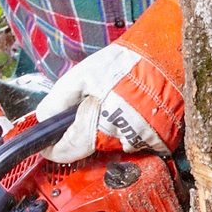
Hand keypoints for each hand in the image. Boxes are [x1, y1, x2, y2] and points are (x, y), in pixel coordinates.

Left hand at [35, 0, 182, 163]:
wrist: (167, 59)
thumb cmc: (126, 65)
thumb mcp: (82, 75)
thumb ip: (58, 100)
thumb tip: (44, 118)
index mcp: (95, 130)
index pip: (64, 153)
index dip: (51, 146)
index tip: (47, 140)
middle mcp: (117, 144)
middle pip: (88, 148)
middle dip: (80, 131)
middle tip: (83, 107)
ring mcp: (139, 144)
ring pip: (110, 144)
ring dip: (104, 129)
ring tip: (110, 101)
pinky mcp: (158, 141)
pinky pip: (133, 140)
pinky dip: (126, 128)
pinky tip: (128, 107)